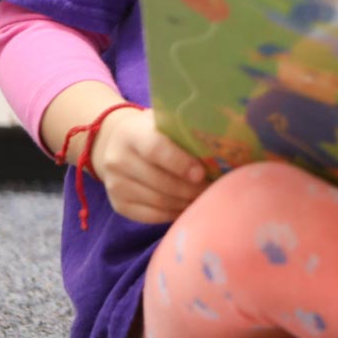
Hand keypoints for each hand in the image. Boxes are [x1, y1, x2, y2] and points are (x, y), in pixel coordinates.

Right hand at [87, 107, 207, 223]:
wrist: (116, 144)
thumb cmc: (152, 130)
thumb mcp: (164, 121)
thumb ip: (185, 130)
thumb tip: (221, 146)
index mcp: (132, 134)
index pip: (156, 150)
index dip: (181, 163)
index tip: (202, 173)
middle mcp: (118, 160)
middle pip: (159, 181)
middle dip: (191, 188)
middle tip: (214, 189)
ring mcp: (116, 185)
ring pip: (158, 201)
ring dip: (186, 202)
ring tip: (206, 197)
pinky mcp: (119, 205)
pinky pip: (151, 216)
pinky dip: (174, 213)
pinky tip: (189, 206)